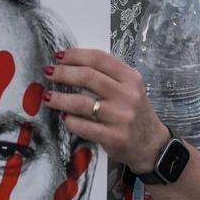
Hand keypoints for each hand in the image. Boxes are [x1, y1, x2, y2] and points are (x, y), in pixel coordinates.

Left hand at [42, 49, 169, 174]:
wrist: (151, 144)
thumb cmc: (135, 112)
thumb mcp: (129, 88)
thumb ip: (107, 76)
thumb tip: (71, 65)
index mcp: (130, 78)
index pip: (99, 59)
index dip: (75, 55)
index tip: (58, 56)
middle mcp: (127, 95)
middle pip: (88, 77)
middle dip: (63, 73)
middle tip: (49, 73)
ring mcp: (120, 117)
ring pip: (81, 103)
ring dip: (60, 98)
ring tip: (47, 96)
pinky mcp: (113, 137)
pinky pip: (83, 126)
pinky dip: (69, 120)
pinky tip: (64, 117)